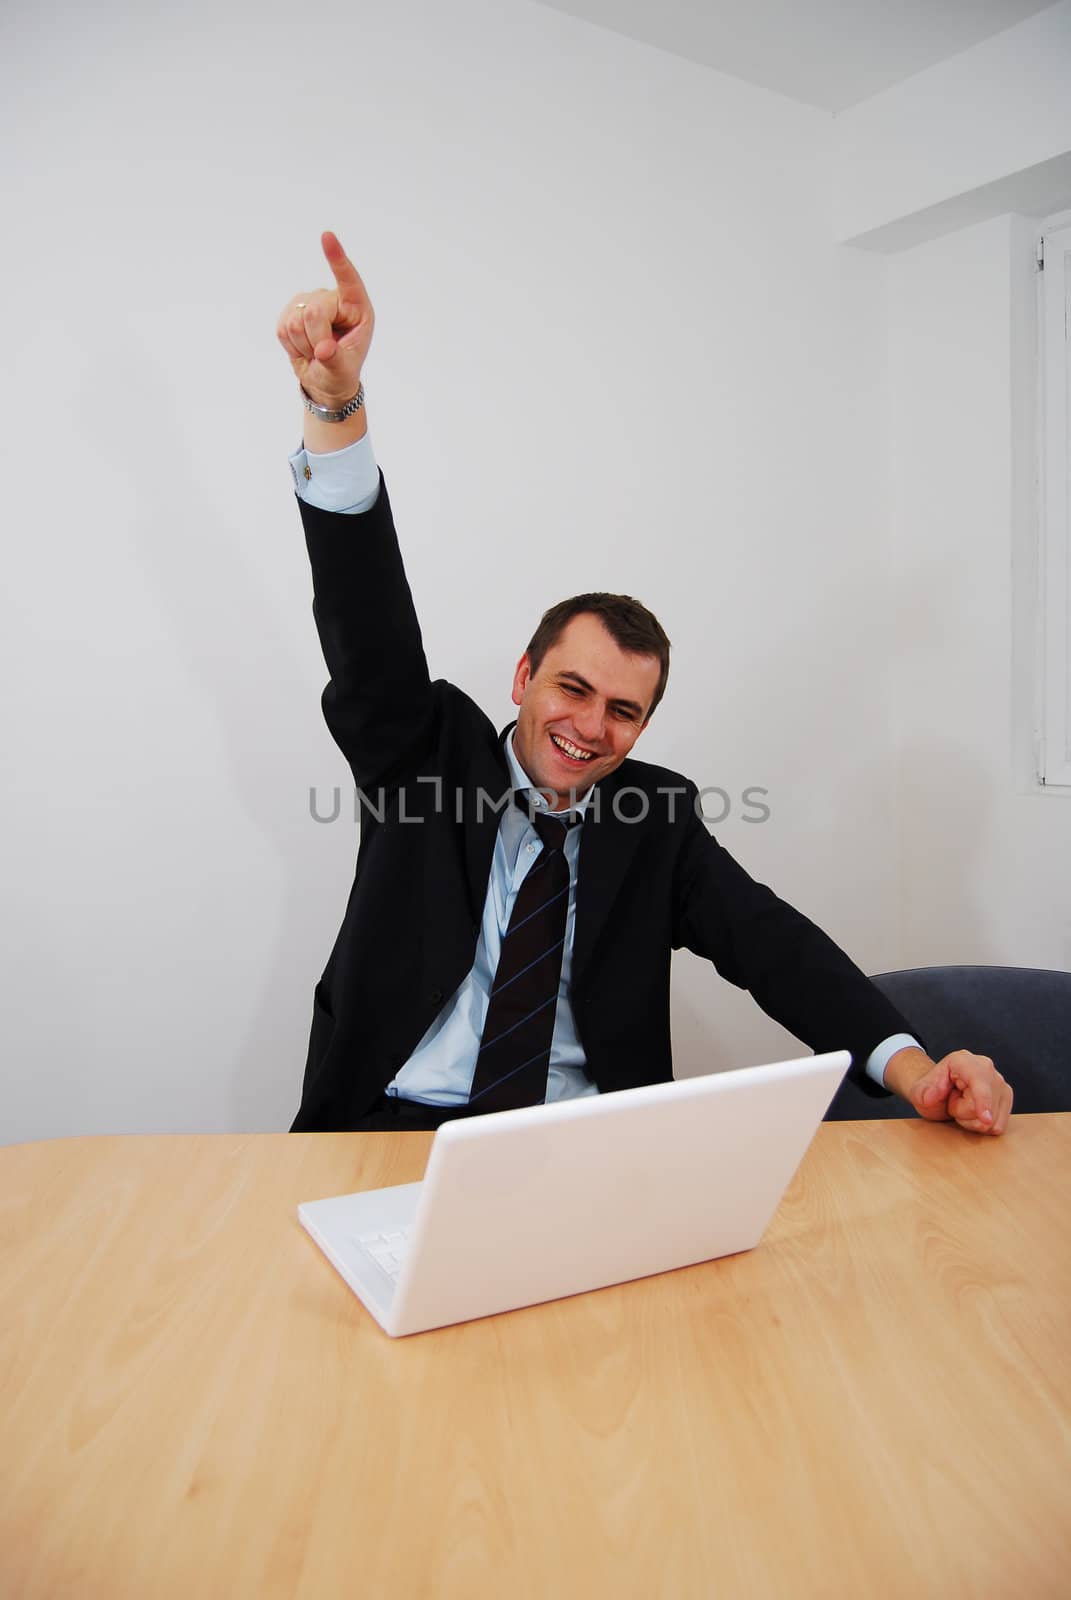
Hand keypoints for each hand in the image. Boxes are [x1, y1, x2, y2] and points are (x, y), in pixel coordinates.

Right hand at [276, 231, 373, 406]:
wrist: (323, 379)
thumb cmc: (340, 371)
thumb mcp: (343, 371)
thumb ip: (336, 360)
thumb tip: (324, 350)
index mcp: (357, 308)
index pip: (348, 280)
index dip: (336, 259)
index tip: (326, 236)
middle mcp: (334, 299)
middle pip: (314, 311)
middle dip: (315, 339)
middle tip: (323, 354)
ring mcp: (310, 301)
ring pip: (295, 320)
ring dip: (302, 344)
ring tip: (313, 351)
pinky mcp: (290, 310)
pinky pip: (282, 327)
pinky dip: (290, 344)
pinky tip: (302, 346)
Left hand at [885, 1046, 1012, 1134]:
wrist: (939, 1092)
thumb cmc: (931, 1091)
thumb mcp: (919, 1092)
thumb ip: (924, 1093)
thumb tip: (931, 1096)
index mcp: (964, 1061)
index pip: (979, 1083)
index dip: (983, 1101)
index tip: (985, 1119)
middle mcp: (986, 1068)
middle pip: (985, 1107)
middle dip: (964, 1114)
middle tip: (952, 1103)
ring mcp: (1000, 1083)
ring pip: (993, 1120)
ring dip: (973, 1121)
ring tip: (962, 1108)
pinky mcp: (1006, 1098)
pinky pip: (999, 1125)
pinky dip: (983, 1126)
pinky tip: (973, 1114)